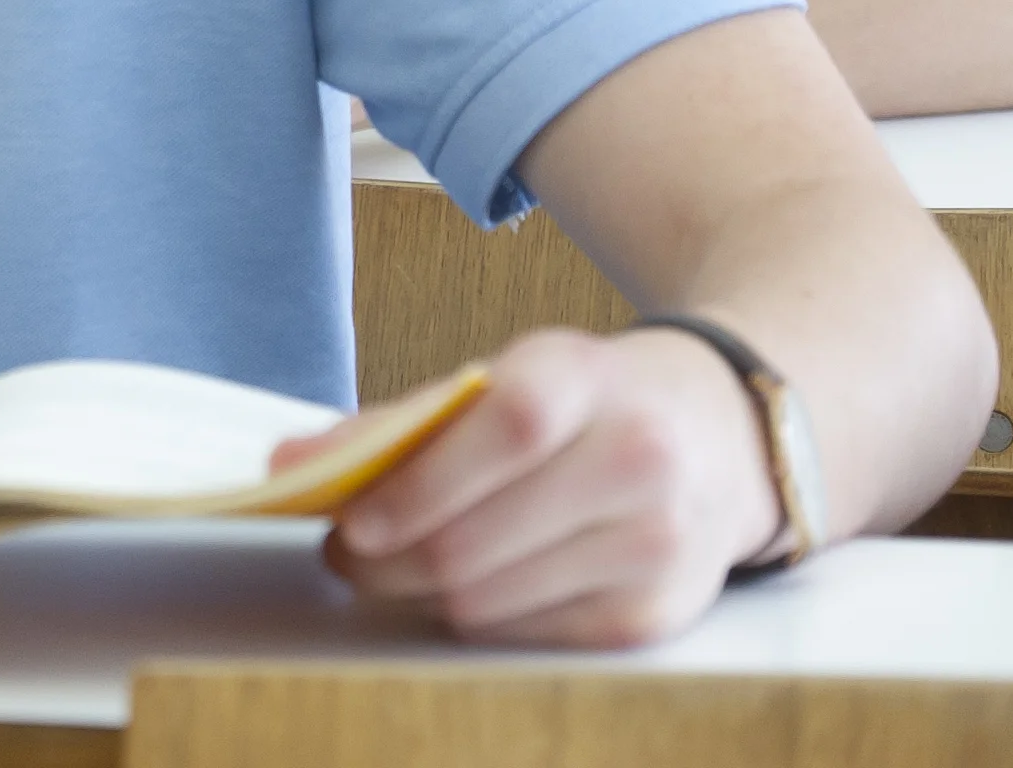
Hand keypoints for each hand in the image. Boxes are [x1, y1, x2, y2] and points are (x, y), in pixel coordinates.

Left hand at [290, 325, 784, 644]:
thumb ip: (400, 420)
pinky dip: (480, 616)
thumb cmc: (586, 403)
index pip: (502, 431)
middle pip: (480, 537)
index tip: (349, 520)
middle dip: (387, 558)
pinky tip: (470, 584)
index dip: (416, 486)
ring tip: (394, 564)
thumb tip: (292, 464)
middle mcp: (637, 460)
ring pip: (494, 599)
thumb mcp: (507, 376)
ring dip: (422, 592)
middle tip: (344, 552)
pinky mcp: (657, 612)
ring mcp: (657, 544)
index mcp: (586, 380)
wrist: (721, 436)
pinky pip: (530, 635)